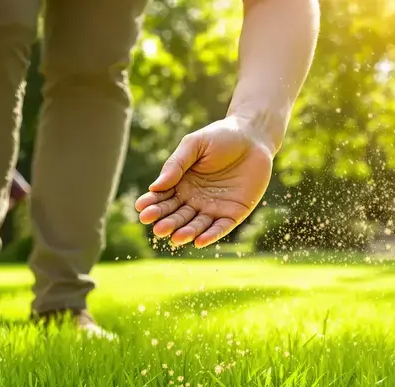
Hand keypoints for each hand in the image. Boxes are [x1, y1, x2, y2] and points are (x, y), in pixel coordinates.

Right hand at [136, 117, 274, 247]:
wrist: (253, 137)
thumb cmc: (220, 137)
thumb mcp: (194, 145)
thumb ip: (176, 164)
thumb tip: (155, 187)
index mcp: (181, 183)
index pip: (163, 198)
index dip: (152, 205)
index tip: (142, 209)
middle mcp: (194, 199)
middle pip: (177, 215)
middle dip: (167, 222)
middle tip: (158, 229)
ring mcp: (213, 208)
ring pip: (196, 225)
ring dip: (186, 233)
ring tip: (176, 238)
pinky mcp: (233, 213)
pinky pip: (220, 228)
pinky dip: (210, 235)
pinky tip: (199, 241)